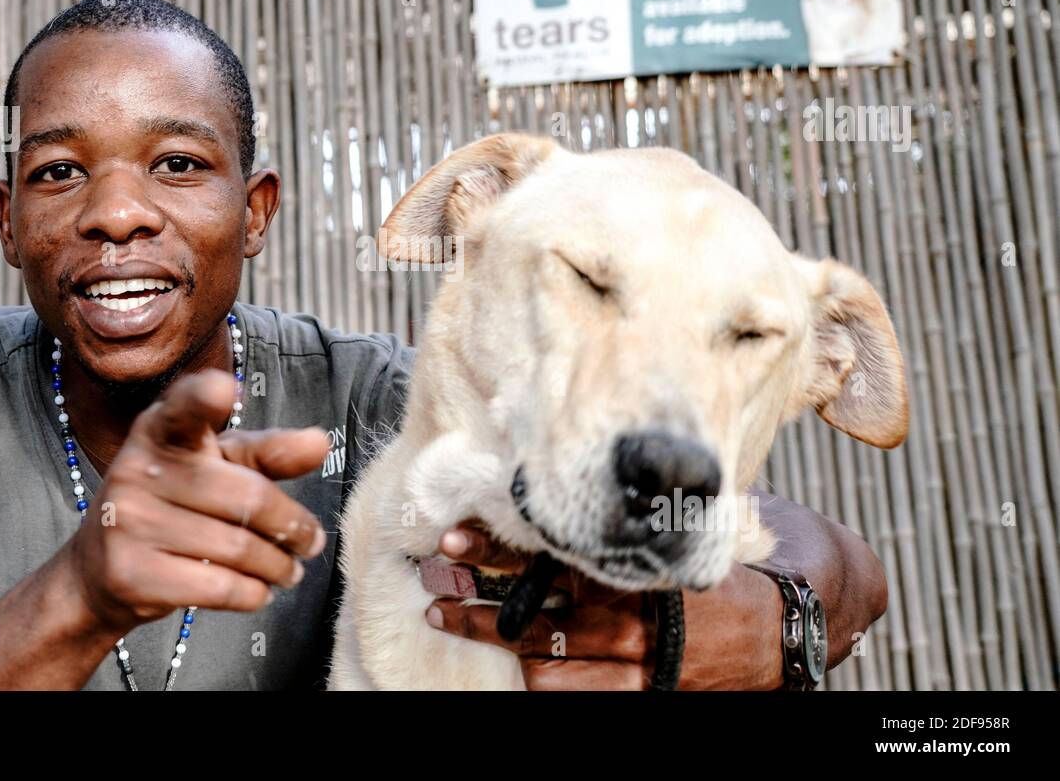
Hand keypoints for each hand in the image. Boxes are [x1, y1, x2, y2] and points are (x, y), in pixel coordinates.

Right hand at [64, 369, 331, 635]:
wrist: (99, 570)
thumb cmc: (175, 504)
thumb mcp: (215, 466)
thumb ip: (267, 453)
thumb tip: (320, 442)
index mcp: (160, 431)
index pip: (182, 408)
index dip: (203, 397)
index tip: (224, 389)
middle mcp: (137, 470)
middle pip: (248, 498)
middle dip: (293, 526)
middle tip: (310, 542)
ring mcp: (129, 523)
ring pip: (240, 549)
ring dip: (279, 566)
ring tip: (289, 570)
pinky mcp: (131, 575)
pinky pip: (220, 587)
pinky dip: (253, 593)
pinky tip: (258, 589)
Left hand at [423, 524, 784, 689]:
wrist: (772, 634)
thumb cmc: (708, 582)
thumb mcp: (664, 546)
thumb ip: (613, 538)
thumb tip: (551, 509)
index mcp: (628, 574)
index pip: (548, 561)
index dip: (496, 550)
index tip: (454, 538)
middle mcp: (625, 621)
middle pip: (531, 617)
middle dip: (477, 604)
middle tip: (436, 590)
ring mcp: (629, 668)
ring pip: (542, 665)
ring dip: (494, 642)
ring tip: (450, 617)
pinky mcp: (636, 698)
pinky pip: (571, 696)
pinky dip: (540, 682)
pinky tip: (512, 666)